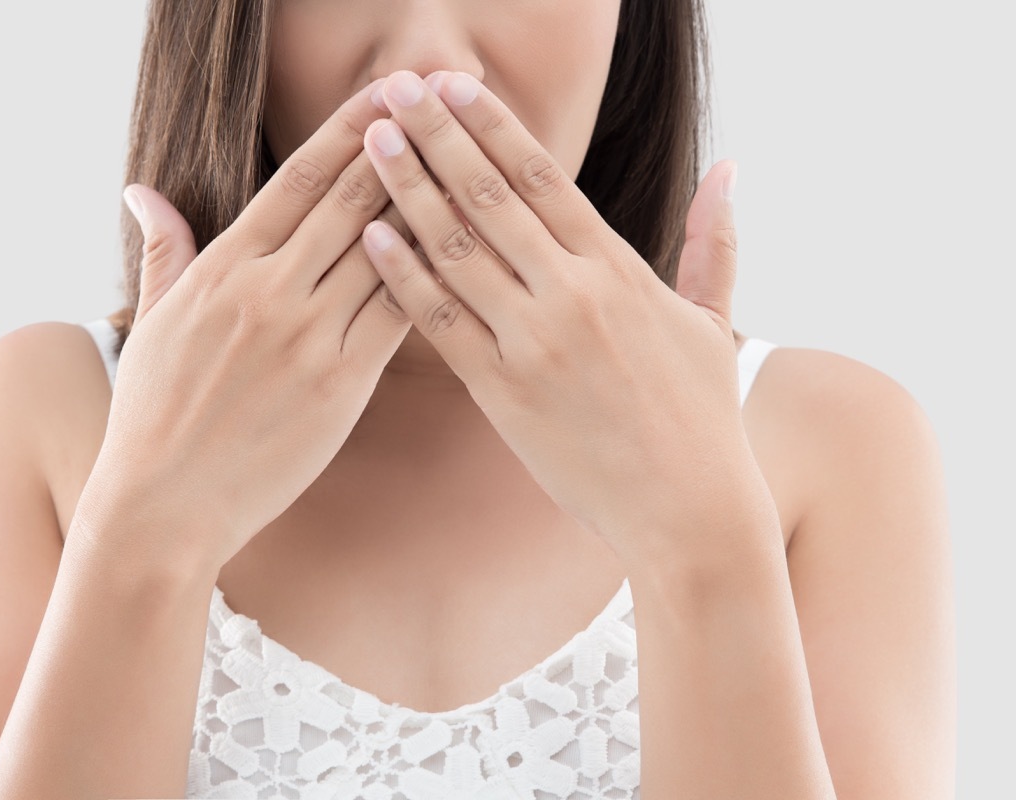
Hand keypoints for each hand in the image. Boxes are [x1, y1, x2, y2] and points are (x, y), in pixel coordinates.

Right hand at [74, 78, 421, 584]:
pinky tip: (462, 250)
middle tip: (438, 101)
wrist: (165, 502)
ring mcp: (308, 335)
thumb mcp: (154, 320)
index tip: (381, 94)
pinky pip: (399, 315)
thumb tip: (143, 193)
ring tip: (466, 162)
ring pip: (384, 251)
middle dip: (398, 145)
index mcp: (224, 267)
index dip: (346, 131)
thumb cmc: (154, 413)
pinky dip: (430, 277)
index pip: (297, 179)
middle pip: (349, 200)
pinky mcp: (341, 383)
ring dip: (427, 202)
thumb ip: (164, 249)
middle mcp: (269, 290)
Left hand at [359, 70, 773, 570]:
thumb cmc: (702, 415)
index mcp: (617, 267)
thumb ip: (715, 239)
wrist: (688, 510)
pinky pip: (442, 323)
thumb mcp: (714, 319)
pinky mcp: (503, 394)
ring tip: (370, 146)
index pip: (541, 176)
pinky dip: (405, 277)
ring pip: (456, 251)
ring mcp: (533, 343)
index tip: (451, 84)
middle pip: (488, 197)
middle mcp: (571, 294)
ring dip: (407, 192)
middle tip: (392, 88)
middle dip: (436, 137)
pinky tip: (371, 237)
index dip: (490, 124)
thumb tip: (729, 167)